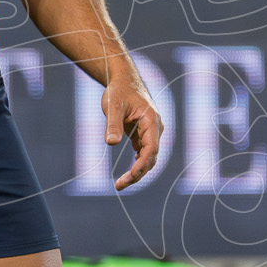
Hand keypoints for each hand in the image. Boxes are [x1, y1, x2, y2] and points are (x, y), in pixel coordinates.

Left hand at [103, 68, 163, 191]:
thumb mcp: (113, 106)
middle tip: (119, 185)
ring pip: (147, 158)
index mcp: (152, 121)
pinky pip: (142, 154)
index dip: (142, 164)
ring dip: (136, 172)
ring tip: (120, 184)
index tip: (131, 175)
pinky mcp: (143, 135)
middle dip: (137, 173)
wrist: (123, 81)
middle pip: (151, 157)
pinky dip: (135, 165)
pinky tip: (125, 176)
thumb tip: (111, 143)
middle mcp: (155, 129)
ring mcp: (150, 133)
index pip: (151, 148)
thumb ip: (113, 124)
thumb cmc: (119, 91)